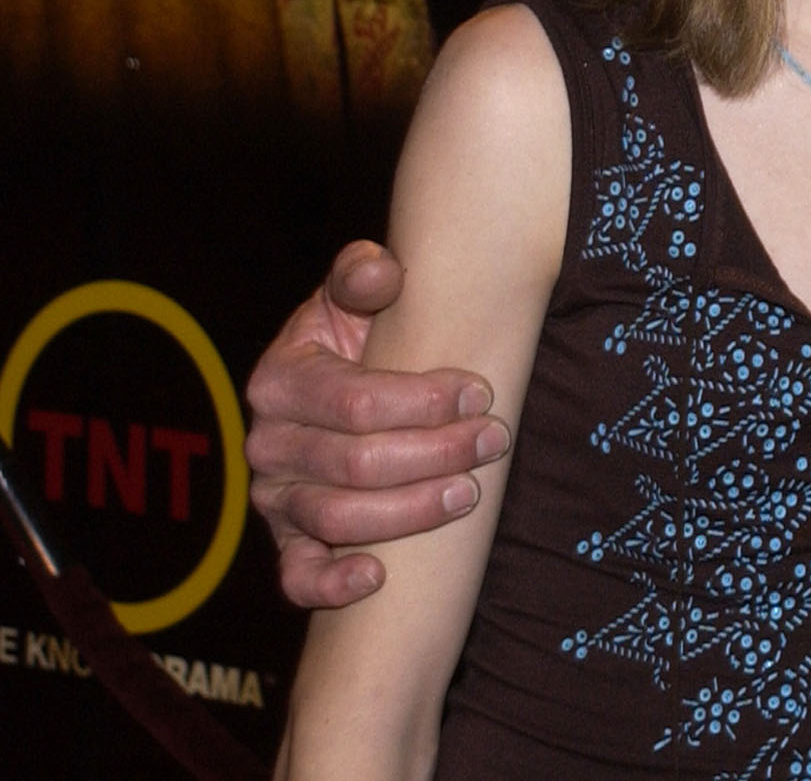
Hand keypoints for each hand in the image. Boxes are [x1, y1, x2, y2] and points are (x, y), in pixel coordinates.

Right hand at [246, 241, 509, 608]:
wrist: (339, 375)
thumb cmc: (363, 333)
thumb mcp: (358, 293)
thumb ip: (363, 274)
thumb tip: (381, 271)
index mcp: (281, 379)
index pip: (356, 402)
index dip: (424, 402)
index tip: (481, 395)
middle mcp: (269, 442)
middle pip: (355, 464)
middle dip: (435, 454)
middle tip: (493, 441)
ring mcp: (276, 496)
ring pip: (338, 519)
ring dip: (411, 511)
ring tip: (470, 493)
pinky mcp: (288, 540)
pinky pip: (297, 577)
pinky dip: (331, 585)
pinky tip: (377, 577)